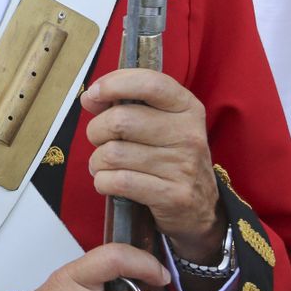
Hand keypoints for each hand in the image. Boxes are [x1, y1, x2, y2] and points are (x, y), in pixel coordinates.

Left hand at [81, 68, 225, 261]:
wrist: (201, 208)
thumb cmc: (169, 157)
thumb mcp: (162, 124)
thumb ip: (127, 105)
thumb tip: (90, 97)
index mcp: (187, 108)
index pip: (150, 83)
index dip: (114, 84)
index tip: (93, 95)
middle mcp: (188, 134)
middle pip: (120, 120)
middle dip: (96, 131)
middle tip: (100, 141)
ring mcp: (183, 166)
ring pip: (113, 154)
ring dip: (97, 161)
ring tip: (105, 165)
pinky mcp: (173, 195)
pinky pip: (118, 182)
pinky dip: (103, 182)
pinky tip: (109, 182)